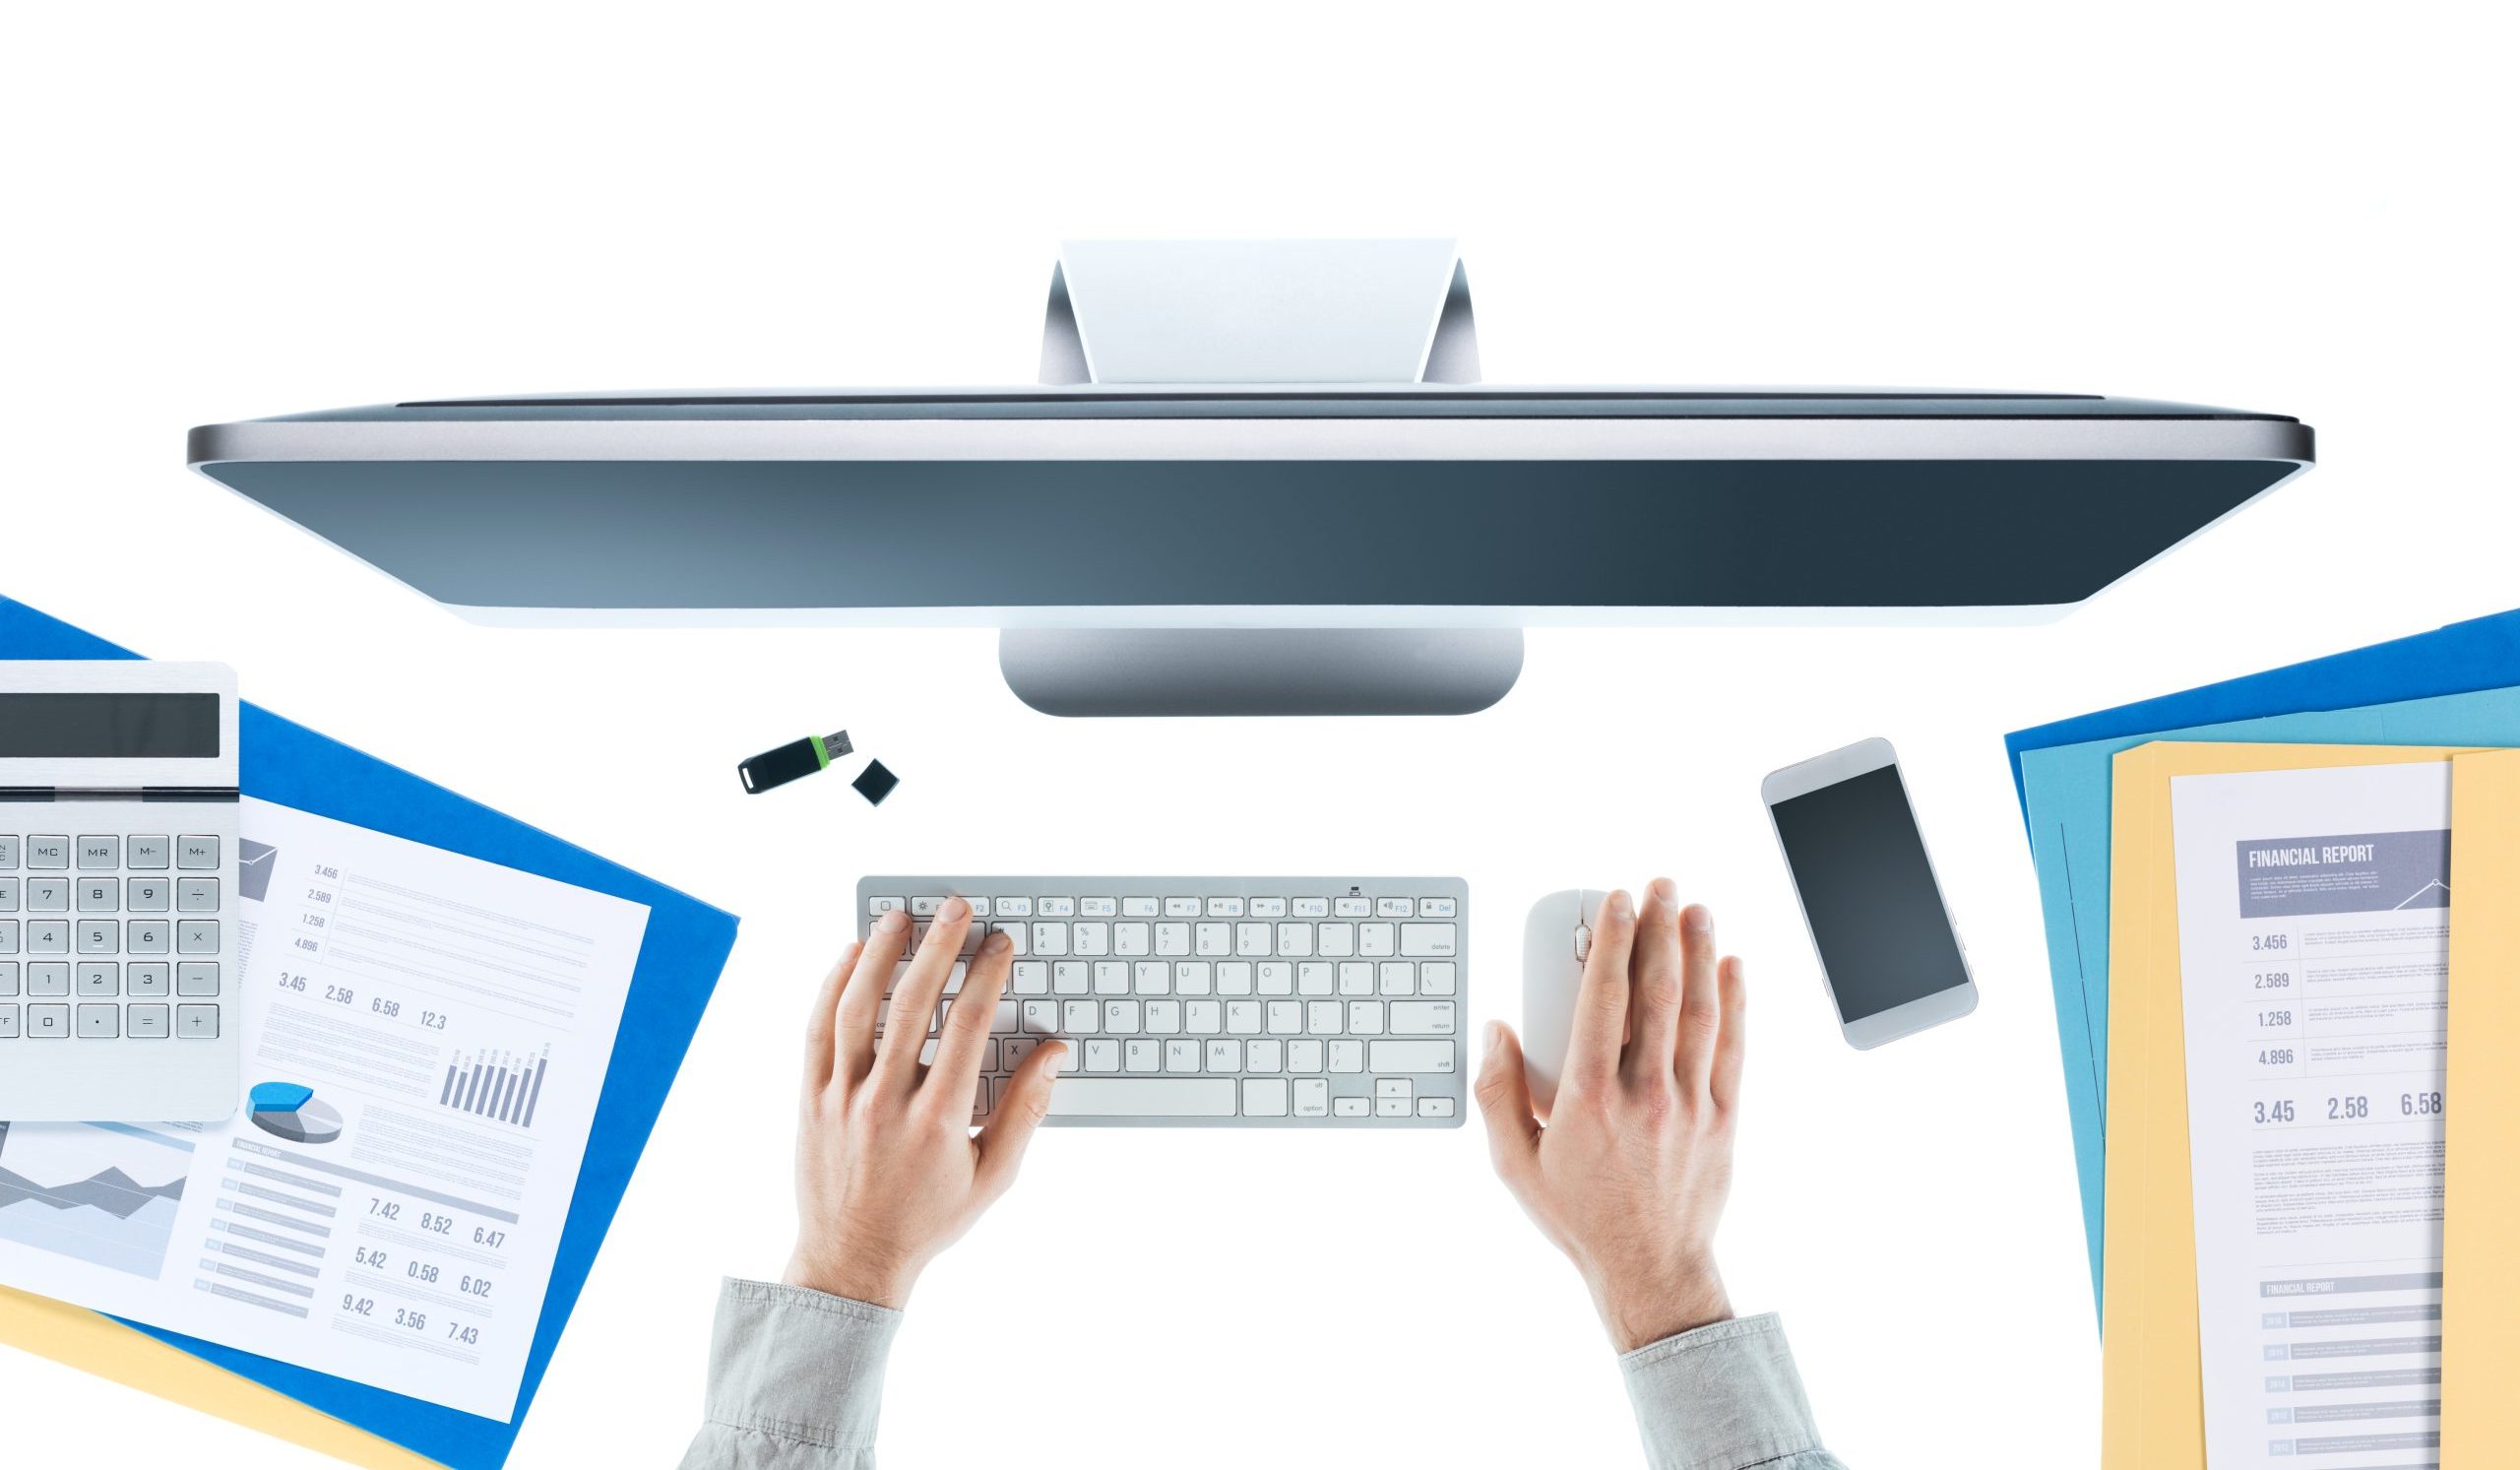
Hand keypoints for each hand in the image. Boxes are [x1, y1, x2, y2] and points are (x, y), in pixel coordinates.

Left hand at [782, 899, 1063, 1306]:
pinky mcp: (810, 1099)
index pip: (968, 1027)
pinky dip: (832, 987)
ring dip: (880, 954)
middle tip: (956, 908)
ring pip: (857, 1008)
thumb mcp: (994, 1176)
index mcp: (939, 1121)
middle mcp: (887, 1103)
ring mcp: (842, 1098)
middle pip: (913, 1003)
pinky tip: (850, 955)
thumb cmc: (929, 1218)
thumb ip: (1027, 1111)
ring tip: (900, 916)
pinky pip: (817, 1030)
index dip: (988, 976)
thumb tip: (1055, 1054)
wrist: (852, 1259)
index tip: (1000, 944)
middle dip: (939, 947)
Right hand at [1475, 880, 1747, 1351]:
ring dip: (1700, 952)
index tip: (1616, 900)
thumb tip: (1497, 1032)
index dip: (1612, 939)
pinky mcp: (1723, 1120)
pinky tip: (1732, 967)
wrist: (1649, 1270)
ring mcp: (1689, 1105)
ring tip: (1697, 910)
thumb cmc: (1579, 1217)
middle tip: (1660, 887)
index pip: (1603, 997)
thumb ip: (1496, 1093)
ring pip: (1699, 1011)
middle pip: (1656, 991)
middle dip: (1659, 929)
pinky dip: (1735, 1003)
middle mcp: (1643, 1093)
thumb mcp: (1515, 1162)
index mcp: (1588, 1098)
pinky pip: (1733, 1049)